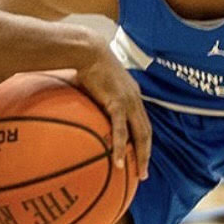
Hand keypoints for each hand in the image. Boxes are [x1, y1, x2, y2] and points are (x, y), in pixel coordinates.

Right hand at [74, 47, 152, 180]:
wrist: (87, 50)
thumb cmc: (85, 63)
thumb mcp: (94, 82)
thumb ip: (92, 96)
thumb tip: (77, 106)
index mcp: (132, 94)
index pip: (142, 122)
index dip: (143, 139)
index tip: (141, 154)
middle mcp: (134, 99)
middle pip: (146, 132)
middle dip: (146, 154)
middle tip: (144, 173)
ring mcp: (128, 101)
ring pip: (140, 135)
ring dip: (141, 156)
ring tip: (139, 174)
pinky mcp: (117, 103)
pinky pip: (121, 130)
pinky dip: (120, 147)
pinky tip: (118, 162)